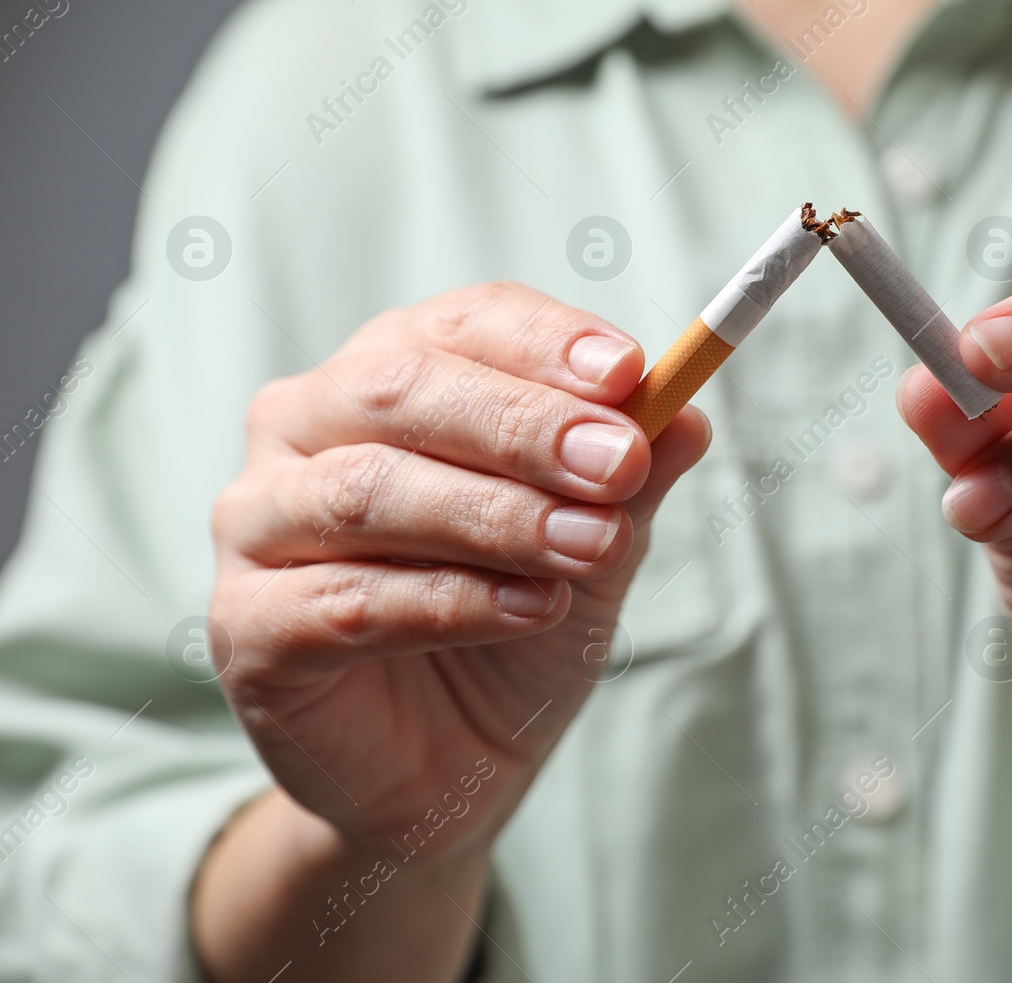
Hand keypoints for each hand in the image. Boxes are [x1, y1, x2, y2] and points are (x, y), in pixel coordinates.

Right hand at [197, 283, 708, 979]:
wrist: (452, 765)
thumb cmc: (513, 626)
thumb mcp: (594, 547)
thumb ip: (630, 480)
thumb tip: (686, 415)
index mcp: (385, 378)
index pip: (458, 323)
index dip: (544, 343)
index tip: (631, 373)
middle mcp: (302, 429)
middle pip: (400, 389)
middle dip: (524, 425)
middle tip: (620, 463)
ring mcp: (258, 524)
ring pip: (368, 490)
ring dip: (498, 515)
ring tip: (593, 546)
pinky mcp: (247, 625)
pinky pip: (345, 600)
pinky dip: (452, 600)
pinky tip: (531, 608)